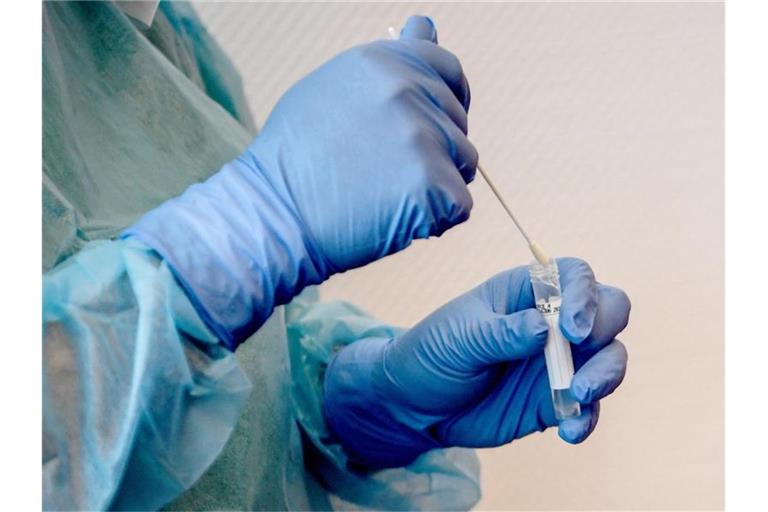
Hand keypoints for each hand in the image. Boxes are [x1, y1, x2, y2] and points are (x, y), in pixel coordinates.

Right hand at [124, 16, 476, 348]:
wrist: (273, 217)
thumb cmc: (296, 157)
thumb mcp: (336, 88)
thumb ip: (390, 61)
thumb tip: (426, 24)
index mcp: (384, 61)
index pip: (448, 69)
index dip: (448, 98)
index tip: (434, 122)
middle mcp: (407, 91)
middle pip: (457, 121)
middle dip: (435, 147)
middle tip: (385, 171)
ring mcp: (422, 138)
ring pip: (463, 162)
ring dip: (436, 181)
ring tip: (384, 194)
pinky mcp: (433, 186)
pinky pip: (459, 204)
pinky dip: (435, 218)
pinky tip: (394, 218)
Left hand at [323, 258, 629, 467]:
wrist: (415, 404)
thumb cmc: (433, 354)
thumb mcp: (459, 338)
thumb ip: (502, 333)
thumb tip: (544, 328)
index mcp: (527, 291)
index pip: (575, 276)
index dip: (585, 296)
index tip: (572, 329)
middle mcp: (553, 321)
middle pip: (608, 311)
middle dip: (604, 330)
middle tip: (579, 354)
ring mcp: (559, 361)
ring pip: (609, 358)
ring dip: (605, 376)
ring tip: (579, 397)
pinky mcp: (557, 399)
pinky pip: (590, 407)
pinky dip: (588, 418)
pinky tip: (569, 431)